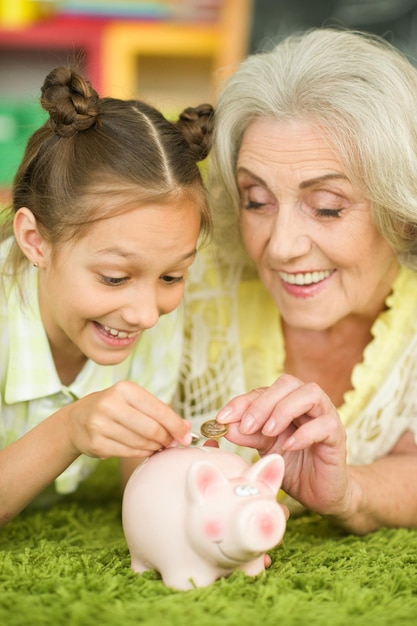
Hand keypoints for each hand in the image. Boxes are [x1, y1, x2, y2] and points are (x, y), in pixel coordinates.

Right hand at [63, 380, 191, 460]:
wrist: (76, 420)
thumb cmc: (114, 409)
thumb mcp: (134, 401)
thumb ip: (160, 412)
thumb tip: (187, 427)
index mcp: (125, 389)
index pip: (159, 410)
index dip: (176, 426)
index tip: (187, 437)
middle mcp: (110, 404)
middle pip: (152, 429)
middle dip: (166, 439)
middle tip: (171, 443)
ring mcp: (100, 424)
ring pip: (141, 443)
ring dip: (154, 447)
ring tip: (157, 446)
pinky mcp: (96, 443)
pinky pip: (128, 452)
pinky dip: (141, 453)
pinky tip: (144, 450)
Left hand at [216, 374, 352, 517]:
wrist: (320, 494)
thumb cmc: (294, 467)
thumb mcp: (265, 450)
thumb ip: (248, 435)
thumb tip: (225, 425)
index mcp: (288, 403)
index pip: (264, 390)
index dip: (242, 401)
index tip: (222, 418)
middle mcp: (308, 404)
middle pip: (288, 383)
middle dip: (263, 402)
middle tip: (246, 425)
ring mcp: (325, 417)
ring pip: (311, 394)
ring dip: (284, 410)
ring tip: (268, 432)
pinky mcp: (338, 436)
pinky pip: (325, 424)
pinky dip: (305, 433)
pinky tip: (288, 446)